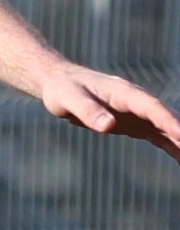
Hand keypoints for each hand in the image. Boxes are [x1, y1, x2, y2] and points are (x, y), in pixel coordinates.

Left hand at [40, 63, 179, 160]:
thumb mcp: (68, 99)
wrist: (60, 83)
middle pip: (165, 117)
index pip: (150, 107)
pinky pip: (157, 135)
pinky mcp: (134, 123)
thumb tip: (108, 125)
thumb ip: (88, 111)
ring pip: (165, 128)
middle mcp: (136, 101)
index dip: (167, 120)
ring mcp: (137, 112)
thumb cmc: (62, 90)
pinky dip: (171, 145)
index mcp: (123, 93)